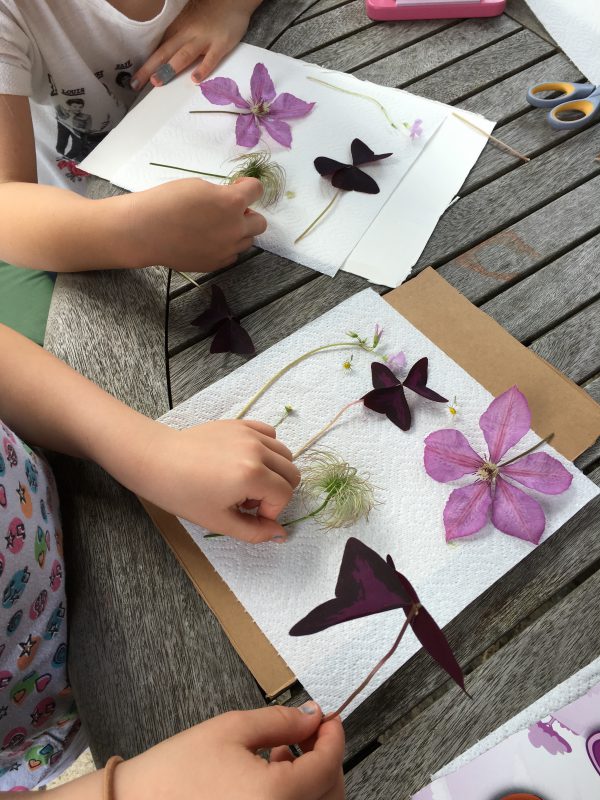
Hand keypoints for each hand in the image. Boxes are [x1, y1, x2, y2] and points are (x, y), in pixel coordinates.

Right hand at [113, 703, 344, 799]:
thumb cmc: (175, 771)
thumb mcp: (231, 729)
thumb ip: (280, 721)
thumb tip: (313, 716)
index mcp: (274, 798)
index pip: (328, 766)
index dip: (334, 736)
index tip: (330, 718)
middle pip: (330, 795)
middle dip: (327, 759)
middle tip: (311, 731)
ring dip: (314, 781)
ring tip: (287, 752)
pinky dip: (297, 798)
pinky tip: (275, 776)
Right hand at [122, 177, 265, 270]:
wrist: (146, 230)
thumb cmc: (167, 201)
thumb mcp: (199, 186)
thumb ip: (222, 194)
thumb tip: (232, 202)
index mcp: (232, 203)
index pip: (257, 190)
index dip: (248, 187)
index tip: (237, 188)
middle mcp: (235, 228)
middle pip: (260, 223)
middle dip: (248, 214)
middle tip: (229, 211)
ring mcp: (227, 249)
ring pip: (247, 241)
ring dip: (238, 232)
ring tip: (216, 228)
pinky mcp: (216, 264)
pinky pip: (232, 255)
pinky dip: (226, 248)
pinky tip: (208, 241)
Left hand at [131, 0, 260, 90]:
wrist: (233, 0)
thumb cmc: (210, 14)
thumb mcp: (189, 22)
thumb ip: (178, 38)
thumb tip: (164, 59)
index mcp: (178, 29)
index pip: (159, 49)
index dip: (146, 64)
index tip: (135, 80)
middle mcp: (188, 33)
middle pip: (165, 52)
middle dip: (149, 68)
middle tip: (136, 84)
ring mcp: (204, 39)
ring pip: (184, 54)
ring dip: (170, 68)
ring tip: (158, 81)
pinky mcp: (221, 44)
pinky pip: (211, 58)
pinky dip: (203, 69)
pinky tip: (195, 80)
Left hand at [135, 419, 300, 541]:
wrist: (157, 461)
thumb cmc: (183, 494)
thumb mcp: (219, 521)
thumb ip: (255, 532)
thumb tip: (281, 535)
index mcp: (252, 475)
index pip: (285, 495)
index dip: (271, 511)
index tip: (248, 513)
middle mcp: (256, 450)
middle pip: (291, 473)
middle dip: (276, 492)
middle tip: (247, 499)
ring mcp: (249, 433)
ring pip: (284, 454)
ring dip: (273, 471)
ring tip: (245, 481)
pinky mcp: (240, 423)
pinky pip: (270, 435)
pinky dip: (267, 449)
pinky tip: (246, 461)